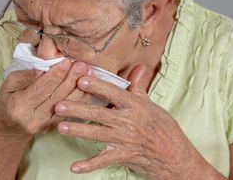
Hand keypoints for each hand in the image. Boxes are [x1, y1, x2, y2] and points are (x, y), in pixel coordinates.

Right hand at [0, 60, 91, 137]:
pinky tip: (89, 87)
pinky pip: (71, 111)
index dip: (56, 75)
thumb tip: (44, 69)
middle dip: (71, 79)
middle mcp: (33, 119)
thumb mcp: (9, 83)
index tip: (67, 61)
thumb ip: (27, 76)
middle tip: (82, 64)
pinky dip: (81, 99)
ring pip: (67, 104)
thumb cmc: (8, 100)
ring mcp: (45, 126)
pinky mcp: (54, 127)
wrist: (9, 127)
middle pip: (57, 96)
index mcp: (19, 106)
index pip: (41, 88)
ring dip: (80, 88)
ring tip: (89, 72)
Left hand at [54, 65, 213, 178]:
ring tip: (61, 127)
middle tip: (59, 105)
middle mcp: (129, 121)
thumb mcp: (150, 104)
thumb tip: (139, 66)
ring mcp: (125, 140)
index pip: (114, 93)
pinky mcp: (123, 155)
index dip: (97, 86)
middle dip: (78, 109)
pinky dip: (89, 165)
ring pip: (98, 134)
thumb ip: (138, 86)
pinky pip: (104, 160)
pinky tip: (75, 167)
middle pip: (100, 113)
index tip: (81, 79)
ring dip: (78, 131)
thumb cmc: (161, 126)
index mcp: (135, 105)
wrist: (173, 154)